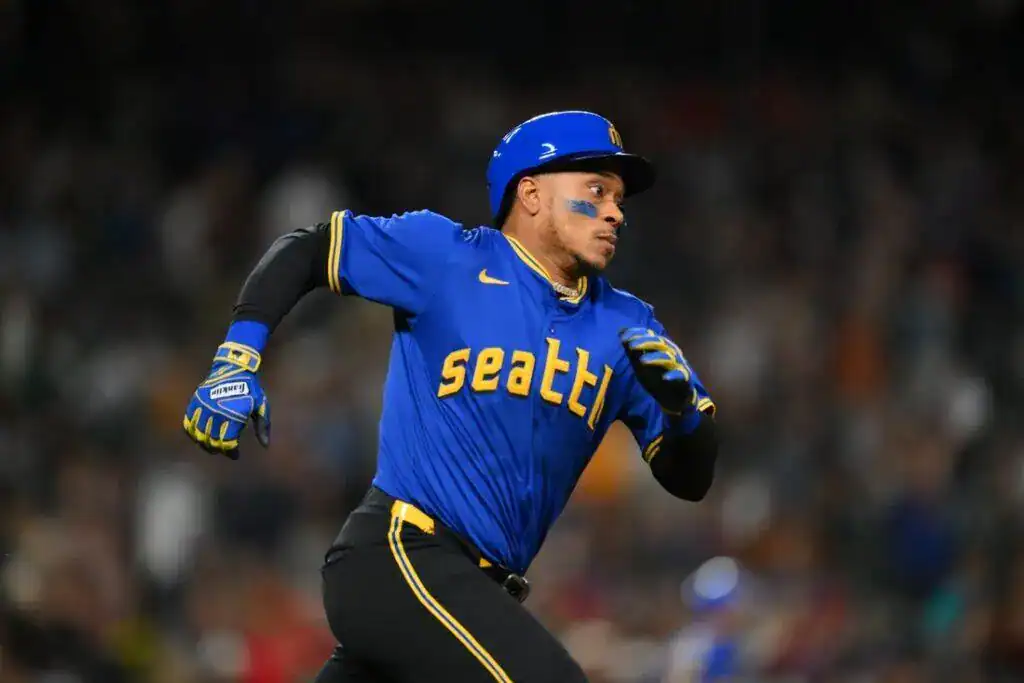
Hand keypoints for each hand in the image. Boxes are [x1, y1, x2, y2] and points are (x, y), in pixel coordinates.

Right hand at [182, 342, 270, 458]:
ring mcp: (203, 407)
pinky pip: (188, 423)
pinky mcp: (195, 402)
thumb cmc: (251, 389)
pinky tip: (198, 436)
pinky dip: (191, 433)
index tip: (235, 455)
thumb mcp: (261, 406)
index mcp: (233, 415)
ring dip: (204, 444)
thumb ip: (262, 426)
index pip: (228, 443)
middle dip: (218, 449)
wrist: (234, 368)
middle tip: (224, 450)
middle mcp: (216, 412)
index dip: (232, 452)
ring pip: (198, 435)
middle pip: (212, 441)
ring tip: (211, 447)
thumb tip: (265, 446)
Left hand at [620, 327, 697, 415]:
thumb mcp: (639, 364)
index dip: (637, 333)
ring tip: (642, 361)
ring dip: (655, 357)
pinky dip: (673, 375)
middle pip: (659, 342)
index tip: (623, 338)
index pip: (649, 334)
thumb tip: (620, 333)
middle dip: (644, 342)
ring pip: (668, 357)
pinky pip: (680, 375)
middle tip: (631, 345)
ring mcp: (678, 364)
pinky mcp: (684, 378)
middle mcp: (670, 351)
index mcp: (659, 346)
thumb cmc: (655, 378)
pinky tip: (665, 378)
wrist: (673, 398)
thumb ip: (632, 350)